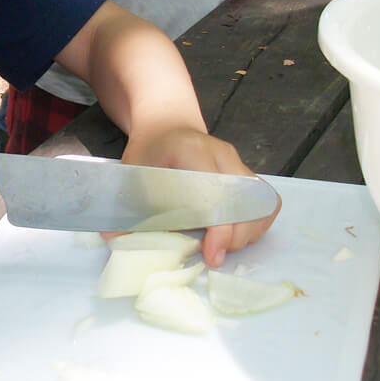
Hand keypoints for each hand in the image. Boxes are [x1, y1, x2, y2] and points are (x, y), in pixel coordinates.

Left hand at [119, 126, 279, 267]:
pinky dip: (256, 224)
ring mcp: (239, 163)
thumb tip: (114, 236)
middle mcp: (223, 154)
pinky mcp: (247, 174)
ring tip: (221, 245)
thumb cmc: (151, 148)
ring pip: (261, 204)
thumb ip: (126, 203)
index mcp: (194, 151)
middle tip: (213, 255)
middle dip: (235, 237)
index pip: (217, 193)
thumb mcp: (133, 170)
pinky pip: (265, 202)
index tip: (212, 254)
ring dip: (247, 232)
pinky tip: (235, 234)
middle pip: (246, 202)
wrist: (168, 125)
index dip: (220, 227)